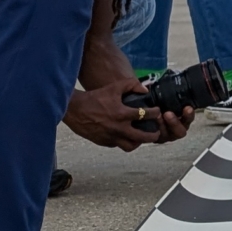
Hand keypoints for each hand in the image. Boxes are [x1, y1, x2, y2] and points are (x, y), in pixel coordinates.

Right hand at [64, 80, 186, 149]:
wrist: (73, 109)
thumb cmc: (95, 97)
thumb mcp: (114, 87)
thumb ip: (132, 85)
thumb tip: (146, 90)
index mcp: (122, 114)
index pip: (147, 115)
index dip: (156, 113)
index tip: (158, 112)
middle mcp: (118, 128)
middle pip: (143, 137)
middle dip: (154, 135)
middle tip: (157, 131)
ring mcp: (110, 137)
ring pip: (130, 146)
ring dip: (139, 142)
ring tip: (142, 137)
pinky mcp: (103, 142)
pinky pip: (118, 145)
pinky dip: (124, 141)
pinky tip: (126, 135)